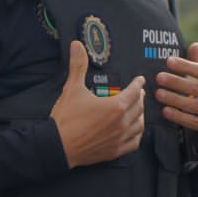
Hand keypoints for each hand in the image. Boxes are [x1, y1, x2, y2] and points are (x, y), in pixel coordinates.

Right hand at [50, 40, 145, 167]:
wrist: (57, 147)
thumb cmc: (66, 118)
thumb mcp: (72, 89)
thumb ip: (78, 65)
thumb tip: (77, 45)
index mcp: (116, 106)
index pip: (134, 92)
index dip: (138, 84)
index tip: (140, 80)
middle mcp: (122, 123)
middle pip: (139, 107)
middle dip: (139, 98)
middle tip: (138, 93)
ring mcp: (119, 139)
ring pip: (139, 125)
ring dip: (140, 116)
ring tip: (137, 110)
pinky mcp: (114, 152)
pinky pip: (133, 143)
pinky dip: (136, 135)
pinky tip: (134, 131)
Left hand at [155, 42, 197, 157]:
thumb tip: (194, 45)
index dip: (186, 66)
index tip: (169, 61)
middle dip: (176, 82)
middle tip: (159, 77)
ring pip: (194, 105)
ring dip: (174, 99)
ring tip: (158, 94)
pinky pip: (194, 122)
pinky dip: (179, 116)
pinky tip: (166, 111)